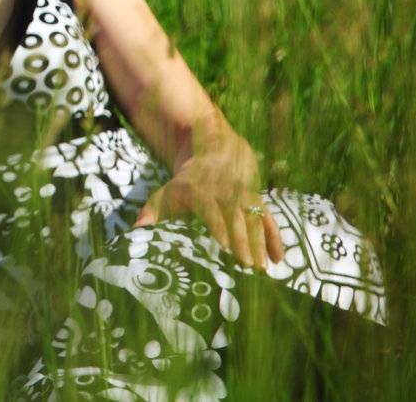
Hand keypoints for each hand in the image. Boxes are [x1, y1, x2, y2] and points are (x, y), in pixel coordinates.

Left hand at [133, 132, 284, 269]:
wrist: (213, 147)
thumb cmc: (186, 179)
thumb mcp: (168, 190)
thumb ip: (153, 210)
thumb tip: (136, 229)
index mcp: (201, 191)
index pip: (212, 212)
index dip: (219, 228)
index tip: (225, 248)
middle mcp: (225, 192)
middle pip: (236, 219)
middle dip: (242, 242)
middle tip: (248, 267)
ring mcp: (244, 195)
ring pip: (254, 220)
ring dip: (260, 244)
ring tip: (264, 269)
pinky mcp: (257, 198)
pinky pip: (268, 218)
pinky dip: (275, 237)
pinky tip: (279, 258)